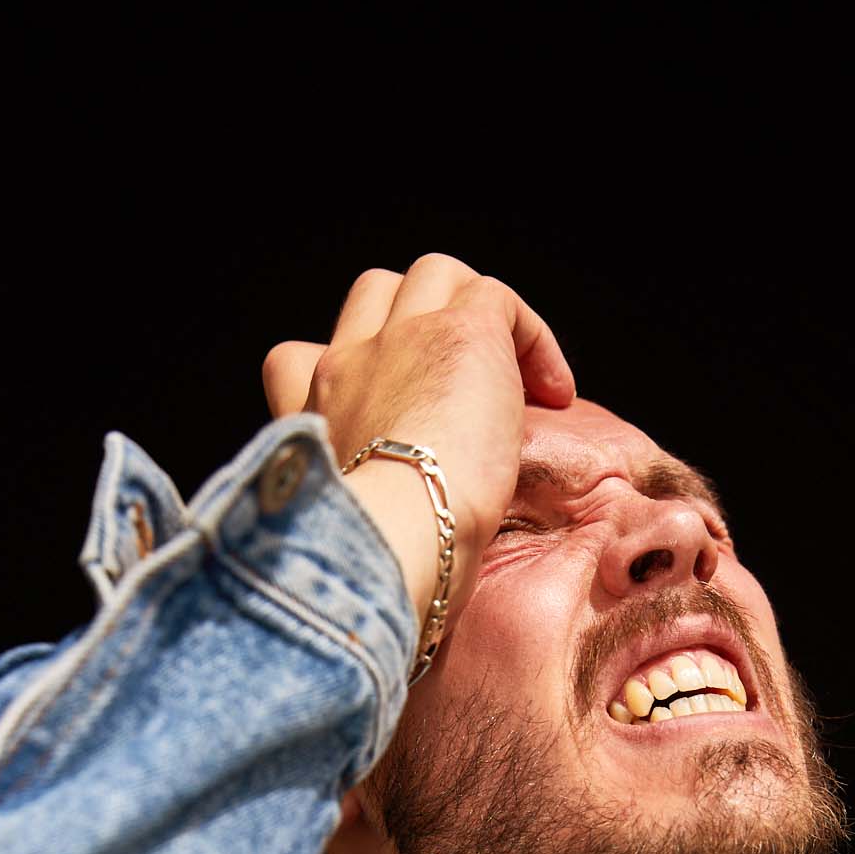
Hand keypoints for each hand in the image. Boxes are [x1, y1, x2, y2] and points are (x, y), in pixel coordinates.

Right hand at [262, 255, 574, 635]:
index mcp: (311, 415)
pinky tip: (554, 394)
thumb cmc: (370, 568)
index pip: (300, 360)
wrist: (389, 546)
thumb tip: (387, 577)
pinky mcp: (460, 332)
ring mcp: (399, 340)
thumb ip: (355, 520)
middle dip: (420, 323)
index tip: (388, 422)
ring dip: (479, 316)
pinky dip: (531, 335)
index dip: (349, 372)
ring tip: (515, 382)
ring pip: (435, 276)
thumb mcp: (349, 539)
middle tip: (465, 390)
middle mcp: (343, 366)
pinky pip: (499, 298)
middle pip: (374, 295)